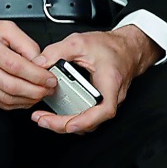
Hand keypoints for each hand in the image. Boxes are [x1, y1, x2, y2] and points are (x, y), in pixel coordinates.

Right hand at [0, 16, 56, 109]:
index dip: (37, 75)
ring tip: (41, 93)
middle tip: (50, 88)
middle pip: (12, 85)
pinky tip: (26, 98)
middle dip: (36, 90)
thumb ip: (25, 43)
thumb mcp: (3, 27)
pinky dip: (17, 104)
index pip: (15, 66)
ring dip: (28, 99)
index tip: (50, 78)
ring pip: (6, 98)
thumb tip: (41, 62)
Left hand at [30, 25, 161, 133]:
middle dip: (64, 125)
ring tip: (44, 119)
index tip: (69, 125)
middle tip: (42, 120)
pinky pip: (86, 116)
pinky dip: (70, 118)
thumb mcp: (79, 42)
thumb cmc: (110, 46)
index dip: (86, 120)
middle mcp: (111, 97)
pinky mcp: (100, 102)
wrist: (127, 48)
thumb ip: (57, 51)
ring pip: (88, 122)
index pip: (104, 110)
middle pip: (91, 122)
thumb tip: (39, 63)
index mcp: (109, 83)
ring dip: (66, 124)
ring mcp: (106, 102)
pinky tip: (55, 114)